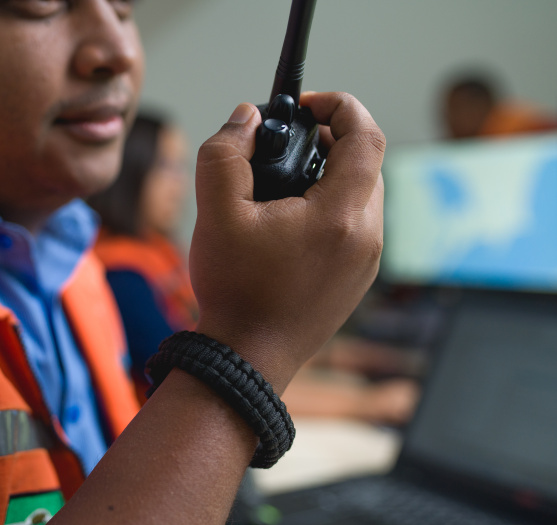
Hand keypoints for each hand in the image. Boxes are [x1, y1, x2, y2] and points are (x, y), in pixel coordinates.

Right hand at [190, 92, 385, 393]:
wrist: (247, 359)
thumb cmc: (234, 291)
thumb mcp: (215, 212)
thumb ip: (225, 153)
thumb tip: (246, 118)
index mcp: (339, 215)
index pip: (365, 135)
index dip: (339, 106)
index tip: (306, 106)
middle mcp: (366, 237)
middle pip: (366, 164)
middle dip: (331, 141)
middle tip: (289, 143)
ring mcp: (366, 263)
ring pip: (363, 196)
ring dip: (332, 176)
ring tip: (285, 185)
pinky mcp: (357, 281)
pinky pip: (357, 227)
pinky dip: (332, 208)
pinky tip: (291, 223)